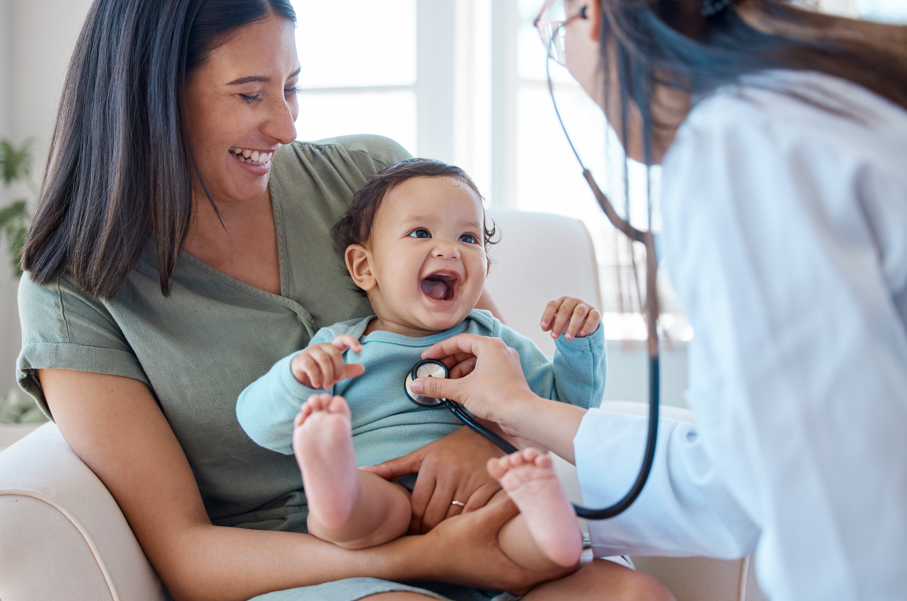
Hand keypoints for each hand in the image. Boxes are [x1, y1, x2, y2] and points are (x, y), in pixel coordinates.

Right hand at [289, 334, 364, 388]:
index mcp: (332, 347)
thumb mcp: (336, 372)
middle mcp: (321, 347)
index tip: (359, 350)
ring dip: (328, 374)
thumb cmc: (320, 372)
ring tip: (327, 386)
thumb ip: (348, 370)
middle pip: (334, 352)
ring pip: (323, 359)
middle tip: (335, 381)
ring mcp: (310, 351)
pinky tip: (317, 385)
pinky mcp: (301, 359)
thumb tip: (363, 368)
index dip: (351, 341)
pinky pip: (311, 366)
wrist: (300, 377)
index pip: (342, 339)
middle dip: (337, 369)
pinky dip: (316, 377)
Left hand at [361, 426, 504, 533]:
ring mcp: (472, 480)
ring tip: (442, 541)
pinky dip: (468, 526)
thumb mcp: (423, 454)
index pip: (417, 507)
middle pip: (434, 517)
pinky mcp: (491, 486)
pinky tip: (464, 531)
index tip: (411, 535)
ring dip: (447, 533)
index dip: (412, 526)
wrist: (489, 433)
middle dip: (427, 533)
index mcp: (432, 464)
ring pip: (454, 520)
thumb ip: (393, 467)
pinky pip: (475, 515)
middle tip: (425, 543)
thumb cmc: (451, 448)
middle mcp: (451, 472)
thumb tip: (363, 472)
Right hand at [412, 334, 536, 427]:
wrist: (522, 414)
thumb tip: (416, 385)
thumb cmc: (497, 396)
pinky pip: (485, 371)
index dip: (440, 350)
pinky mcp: (508, 377)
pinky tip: (461, 390)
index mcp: (490, 345)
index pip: (459, 341)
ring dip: (459, 371)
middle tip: (435, 372)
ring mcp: (506, 363)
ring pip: (477, 362)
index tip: (427, 358)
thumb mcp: (461, 390)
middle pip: (468, 351)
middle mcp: (500, 350)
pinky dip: (471, 378)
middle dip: (449, 362)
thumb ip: (437, 386)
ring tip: (447, 384)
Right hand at [419, 497, 575, 591]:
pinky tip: (530, 534)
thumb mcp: (479, 521)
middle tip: (567, 524)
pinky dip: (532, 551)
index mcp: (516, 573)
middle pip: (552, 568)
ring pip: (539, 566)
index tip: (576, 531)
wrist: (424, 558)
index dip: (572, 550)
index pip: (560, 568)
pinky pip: (526, 563)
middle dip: (561, 547)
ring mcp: (506, 578)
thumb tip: (525, 486)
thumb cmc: (449, 545)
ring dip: (546, 548)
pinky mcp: (499, 572)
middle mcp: (514, 580)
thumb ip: (504, 505)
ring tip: (553, 526)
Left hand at [540, 296, 600, 339]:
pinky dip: (587, 325)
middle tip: (554, 336)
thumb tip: (544, 327)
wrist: (584, 323)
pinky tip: (581, 334)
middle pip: (565, 309)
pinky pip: (593, 317)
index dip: (547, 315)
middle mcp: (573, 301)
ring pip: (579, 312)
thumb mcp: (557, 322)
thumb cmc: (567, 321)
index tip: (543, 327)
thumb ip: (549, 324)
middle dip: (558, 323)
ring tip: (568, 338)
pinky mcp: (595, 312)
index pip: (552, 304)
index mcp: (561, 301)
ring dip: (573, 326)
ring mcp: (584, 306)